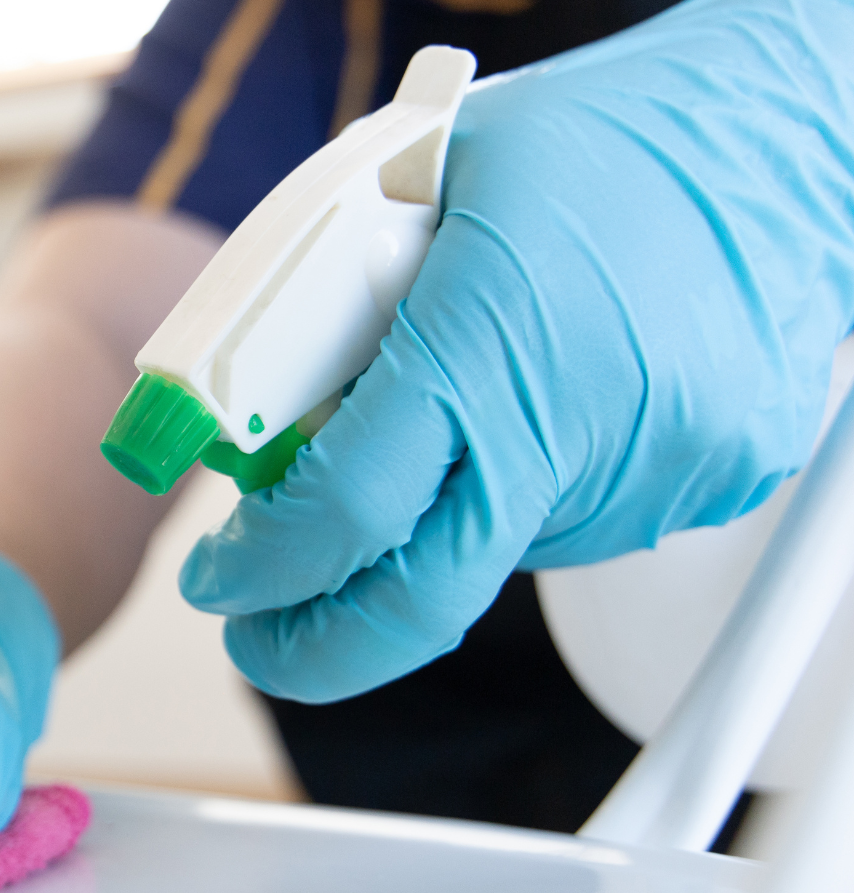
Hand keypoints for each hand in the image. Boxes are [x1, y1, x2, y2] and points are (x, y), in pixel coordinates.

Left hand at [181, 0, 853, 701]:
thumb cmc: (592, 141)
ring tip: (452, 415)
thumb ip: (329, 315)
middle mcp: (580, 426)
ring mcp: (654, 469)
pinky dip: (524, 493)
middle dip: (318, 647)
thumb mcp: (412, 188)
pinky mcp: (707, 486)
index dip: (261, 571)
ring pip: (494, 555)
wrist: (783, 135)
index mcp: (488, 342)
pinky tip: (540, 406)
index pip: (347, 512)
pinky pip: (575, 526)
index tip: (220, 582)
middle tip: (262, 637)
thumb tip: (253, 426)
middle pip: (419, 605)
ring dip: (436, 527)